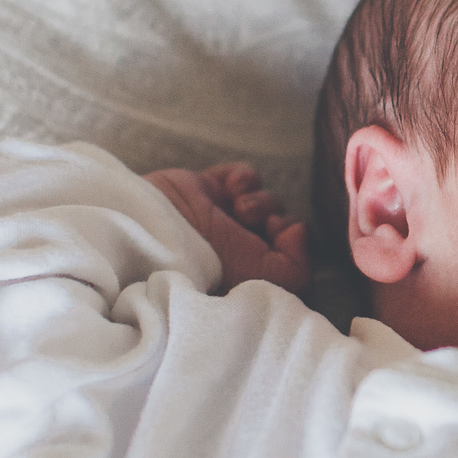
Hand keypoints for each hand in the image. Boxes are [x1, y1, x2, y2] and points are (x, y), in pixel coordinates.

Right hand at [144, 162, 309, 294]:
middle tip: (266, 225)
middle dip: (278, 221)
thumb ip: (299, 265)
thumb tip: (298, 230)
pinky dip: (245, 178)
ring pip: (264, 201)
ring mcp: (220, 222)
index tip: (280, 238)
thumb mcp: (271, 281)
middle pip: (280, 227)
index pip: (289, 259)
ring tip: (242, 210)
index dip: (294, 245)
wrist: (158, 237)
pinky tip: (232, 188)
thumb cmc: (216, 267)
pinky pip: (244, 177)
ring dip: (262, 202)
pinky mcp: (205, 193)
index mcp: (250, 279)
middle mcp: (236, 253)